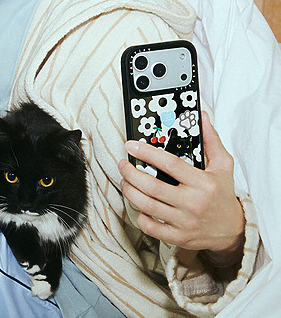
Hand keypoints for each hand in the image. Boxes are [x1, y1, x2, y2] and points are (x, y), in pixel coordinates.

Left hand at [118, 112, 244, 265]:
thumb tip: (201, 117)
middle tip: (123, 164)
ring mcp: (184, 222)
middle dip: (131, 173)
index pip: (170, 164)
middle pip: (152, 186)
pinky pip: (151, 227)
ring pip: (148, 206)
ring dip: (130, 191)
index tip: (132, 145)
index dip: (147, 153)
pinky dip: (140, 216)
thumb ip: (211, 140)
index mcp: (202, 183)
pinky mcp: (178, 237)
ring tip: (124, 181)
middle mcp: (192, 203)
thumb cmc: (223, 194)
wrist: (233, 230)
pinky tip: (138, 204)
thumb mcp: (223, 165)